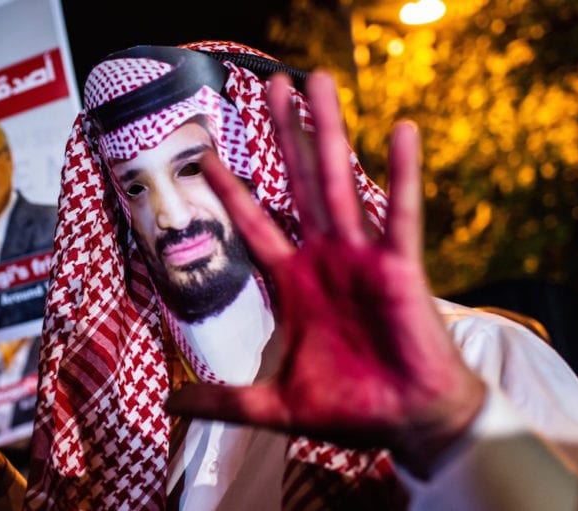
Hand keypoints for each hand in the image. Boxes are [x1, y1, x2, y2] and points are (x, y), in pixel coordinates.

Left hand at [165, 70, 485, 475]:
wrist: (409, 424)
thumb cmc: (350, 411)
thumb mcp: (274, 405)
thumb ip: (223, 401)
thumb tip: (168, 406)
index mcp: (294, 284)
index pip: (255, 224)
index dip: (232, 189)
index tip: (208, 154)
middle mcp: (325, 260)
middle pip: (297, 184)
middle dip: (283, 134)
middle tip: (271, 86)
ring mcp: (362, 259)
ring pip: (340, 184)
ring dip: (328, 133)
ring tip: (317, 84)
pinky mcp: (400, 268)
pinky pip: (400, 214)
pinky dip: (401, 174)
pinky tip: (400, 130)